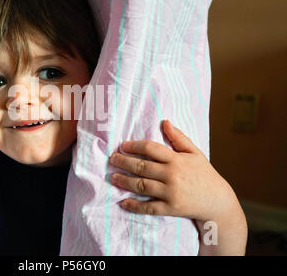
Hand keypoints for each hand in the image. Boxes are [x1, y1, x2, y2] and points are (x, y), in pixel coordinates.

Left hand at [109, 120, 237, 222]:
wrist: (218, 201)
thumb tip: (165, 122)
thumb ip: (178, 138)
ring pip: (141, 185)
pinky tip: (123, 202)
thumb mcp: (194, 153)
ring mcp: (171, 193)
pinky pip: (149, 207)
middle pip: (141, 167)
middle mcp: (172, 175)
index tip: (123, 145)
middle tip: (112, 159)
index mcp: (177, 159)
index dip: (134, 146)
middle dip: (124, 162)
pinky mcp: (170, 208)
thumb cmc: (204, 174)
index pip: (151, 148)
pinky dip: (135, 205)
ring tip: (113, 177)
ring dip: (124, 181)